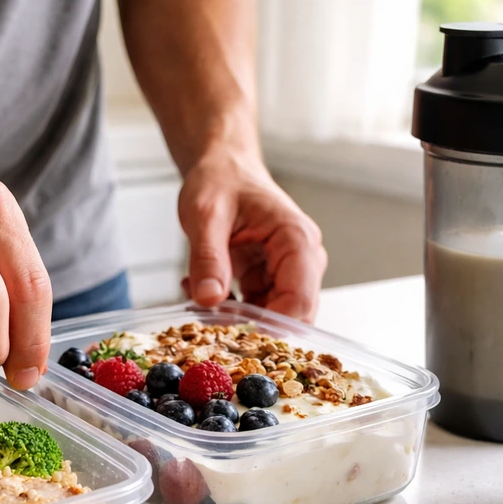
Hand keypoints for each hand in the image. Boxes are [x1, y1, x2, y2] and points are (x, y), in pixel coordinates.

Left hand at [178, 150, 325, 321]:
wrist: (223, 168)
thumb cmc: (221, 181)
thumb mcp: (205, 215)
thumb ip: (207, 257)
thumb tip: (208, 299)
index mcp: (297, 240)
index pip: (299, 301)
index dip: (270, 326)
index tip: (233, 335)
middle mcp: (303, 260)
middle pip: (292, 316)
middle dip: (251, 327)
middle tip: (208, 322)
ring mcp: (289, 272)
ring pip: (272, 317)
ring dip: (235, 318)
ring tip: (199, 295)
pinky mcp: (271, 280)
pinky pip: (256, 309)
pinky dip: (228, 309)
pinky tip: (203, 289)